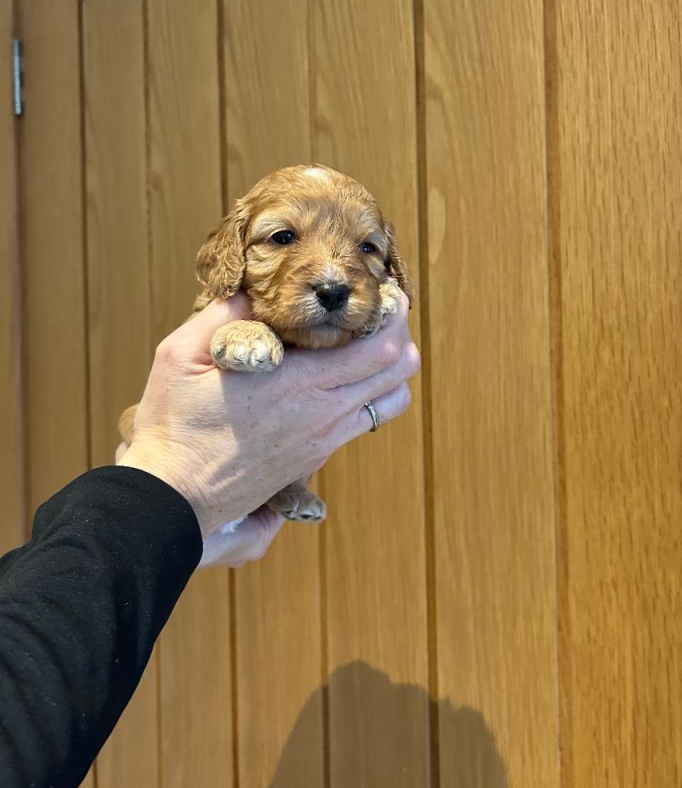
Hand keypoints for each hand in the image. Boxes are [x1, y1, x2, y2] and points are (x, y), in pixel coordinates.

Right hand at [117, 291, 418, 543]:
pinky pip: (364, 422)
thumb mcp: (181, 355)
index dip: (394, 314)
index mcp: (299, 382)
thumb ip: (220, 314)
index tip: (382, 292)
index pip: (382, 347)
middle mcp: (324, 412)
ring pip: (392, 401)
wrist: (174, 498)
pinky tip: (335, 380)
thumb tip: (251, 289)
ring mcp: (325, 439)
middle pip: (401, 371)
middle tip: (376, 313)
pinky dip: (367, 396)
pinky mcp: (316, 458)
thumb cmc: (174, 425)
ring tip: (363, 347)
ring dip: (389, 370)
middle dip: (399, 335)